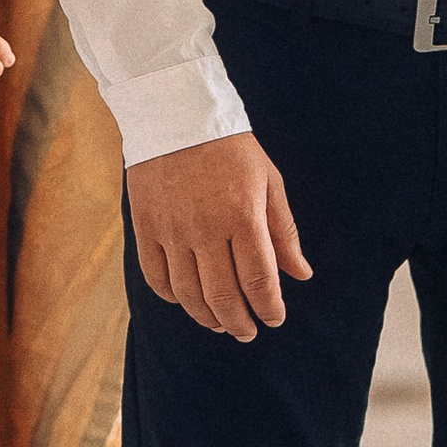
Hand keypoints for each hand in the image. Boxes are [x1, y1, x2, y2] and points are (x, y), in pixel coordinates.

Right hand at [127, 132, 310, 346]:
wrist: (176, 114)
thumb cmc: (231, 149)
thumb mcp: (269, 182)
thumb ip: (284, 232)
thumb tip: (301, 275)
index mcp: (243, 216)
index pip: (259, 280)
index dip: (269, 308)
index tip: (274, 319)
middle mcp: (206, 228)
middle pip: (223, 296)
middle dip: (239, 323)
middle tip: (248, 332)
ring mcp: (172, 229)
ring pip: (188, 294)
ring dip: (207, 317)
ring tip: (219, 323)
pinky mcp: (145, 226)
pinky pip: (156, 277)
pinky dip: (172, 297)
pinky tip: (186, 299)